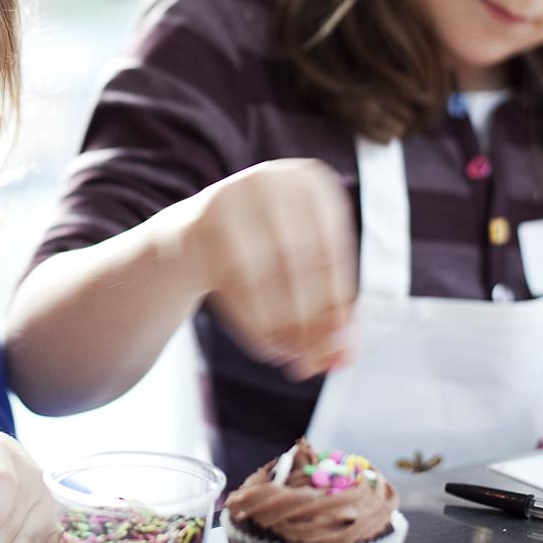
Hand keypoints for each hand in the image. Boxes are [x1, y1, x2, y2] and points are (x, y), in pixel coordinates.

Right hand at [172, 159, 357, 379]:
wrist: (195, 235)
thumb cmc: (266, 254)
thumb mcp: (304, 269)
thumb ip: (331, 310)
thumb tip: (347, 355)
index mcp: (311, 182)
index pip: (333, 246)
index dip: (340, 298)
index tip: (344, 341)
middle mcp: (269, 179)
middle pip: (297, 260)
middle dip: (310, 319)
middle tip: (318, 362)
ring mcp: (228, 197)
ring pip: (260, 274)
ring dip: (280, 327)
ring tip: (294, 362)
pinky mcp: (196, 225)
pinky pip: (227, 282)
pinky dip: (251, 322)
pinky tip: (265, 348)